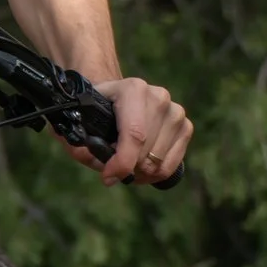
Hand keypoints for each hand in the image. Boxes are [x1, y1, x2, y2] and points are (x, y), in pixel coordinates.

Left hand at [73, 76, 191, 185]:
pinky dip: (154, 174)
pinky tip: (141, 167)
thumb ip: (83, 148)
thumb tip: (107, 172)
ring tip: (126, 165)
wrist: (117, 99)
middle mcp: (159, 97)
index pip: (135, 134)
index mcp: (133, 89)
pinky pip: (171, 165)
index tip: (107, 177)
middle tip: (112, 165)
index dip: (122, 162)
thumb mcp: (81, 125)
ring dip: (140, 172)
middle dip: (127, 167)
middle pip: (146, 152)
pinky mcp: (186, 127)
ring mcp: (176, 112)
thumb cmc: (97, 113)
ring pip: (158, 162)